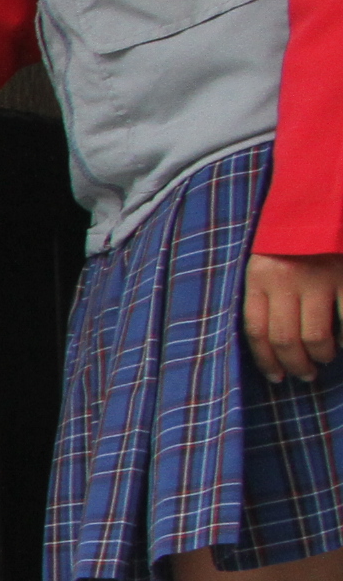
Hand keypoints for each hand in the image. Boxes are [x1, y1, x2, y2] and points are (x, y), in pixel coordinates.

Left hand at [244, 251, 342, 382]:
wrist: (319, 203)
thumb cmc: (291, 239)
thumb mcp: (266, 263)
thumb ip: (265, 296)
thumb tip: (270, 343)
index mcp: (260, 277)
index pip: (257, 331)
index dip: (266, 360)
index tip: (276, 377)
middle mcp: (286, 280)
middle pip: (285, 339)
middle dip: (295, 364)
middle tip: (304, 375)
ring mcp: (319, 278)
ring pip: (315, 336)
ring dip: (320, 356)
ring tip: (323, 360)